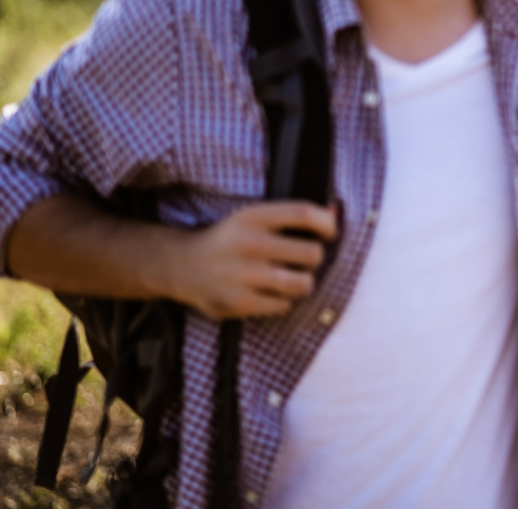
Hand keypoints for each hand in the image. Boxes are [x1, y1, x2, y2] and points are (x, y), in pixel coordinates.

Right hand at [166, 202, 338, 319]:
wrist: (182, 265)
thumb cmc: (230, 239)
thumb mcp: (254, 218)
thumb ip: (293, 216)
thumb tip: (335, 211)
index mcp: (254, 217)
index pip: (304, 213)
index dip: (327, 224)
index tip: (329, 233)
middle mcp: (250, 244)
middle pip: (313, 254)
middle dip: (313, 259)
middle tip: (301, 260)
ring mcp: (245, 275)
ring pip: (303, 283)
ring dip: (302, 282)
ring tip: (288, 278)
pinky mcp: (240, 302)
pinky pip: (284, 305)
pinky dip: (282, 301)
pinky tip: (267, 292)